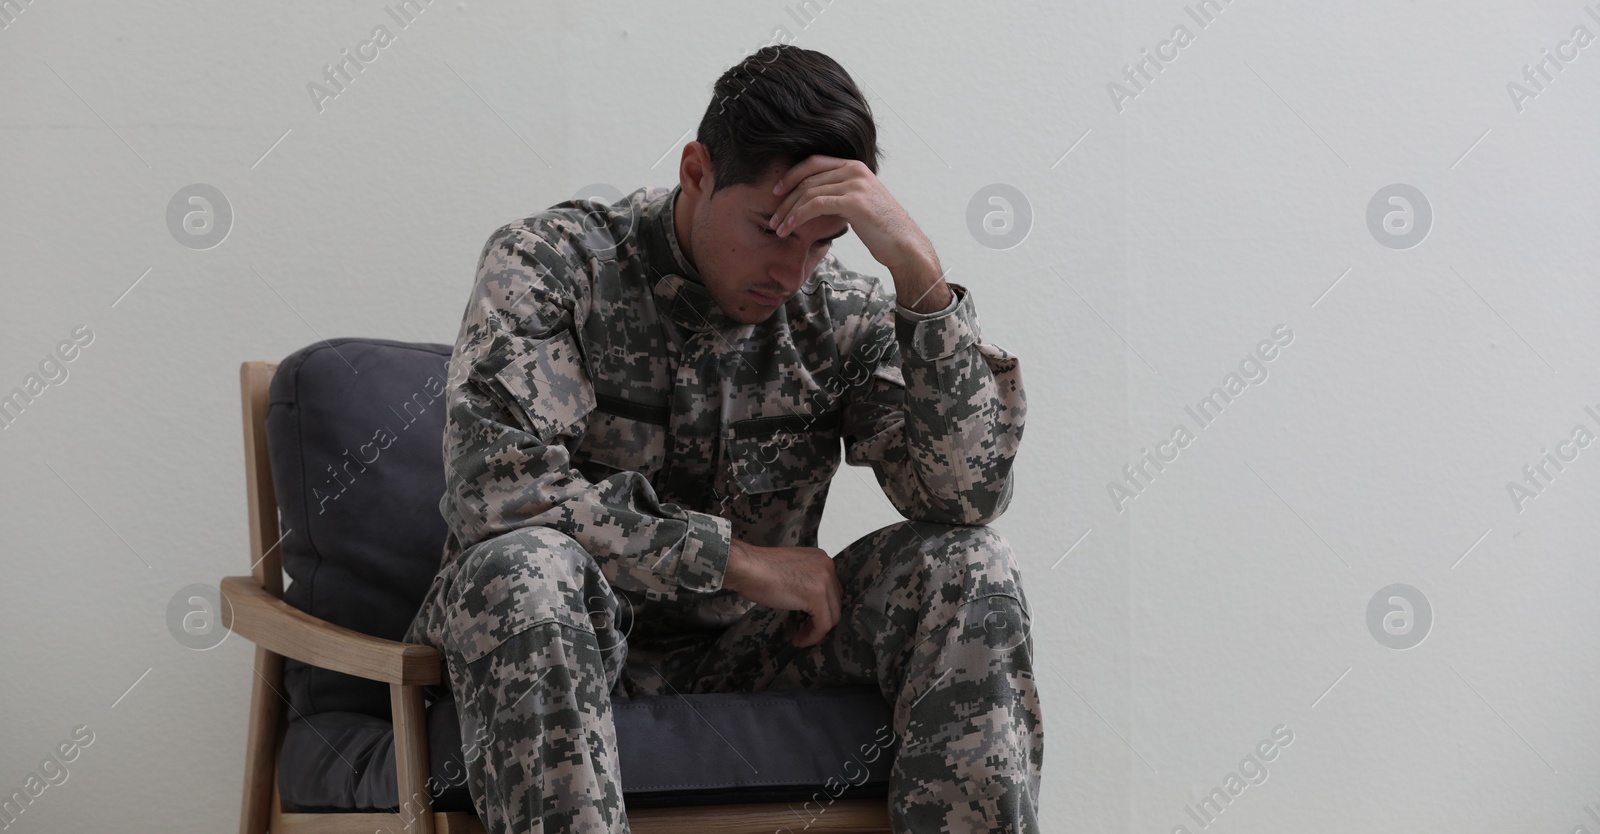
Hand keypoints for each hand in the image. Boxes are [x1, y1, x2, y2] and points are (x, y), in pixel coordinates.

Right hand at [724, 538, 842, 646]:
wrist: (745, 567)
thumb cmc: (758, 569)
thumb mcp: (791, 570)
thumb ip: (806, 580)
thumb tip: (810, 601)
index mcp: (821, 558)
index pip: (831, 589)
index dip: (821, 608)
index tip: (807, 620)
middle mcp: (828, 566)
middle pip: (835, 602)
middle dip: (821, 620)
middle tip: (803, 632)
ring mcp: (824, 580)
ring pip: (832, 615)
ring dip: (816, 631)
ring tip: (800, 639)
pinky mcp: (817, 596)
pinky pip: (823, 624)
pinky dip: (813, 636)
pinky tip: (799, 640)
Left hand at [768, 156, 936, 280]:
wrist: (906, 246)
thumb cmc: (882, 231)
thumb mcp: (860, 205)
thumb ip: (840, 196)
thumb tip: (813, 202)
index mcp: (855, 166)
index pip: (814, 162)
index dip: (792, 175)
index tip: (776, 193)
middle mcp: (855, 170)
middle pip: (808, 178)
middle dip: (785, 199)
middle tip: (772, 219)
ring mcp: (855, 184)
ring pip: (808, 192)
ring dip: (788, 212)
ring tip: (778, 229)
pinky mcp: (854, 202)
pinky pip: (816, 204)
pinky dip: (798, 216)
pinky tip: (790, 228)